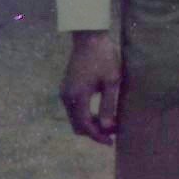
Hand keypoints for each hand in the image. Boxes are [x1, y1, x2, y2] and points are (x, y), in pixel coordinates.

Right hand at [60, 30, 120, 145]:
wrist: (89, 37)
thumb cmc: (104, 56)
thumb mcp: (111, 80)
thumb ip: (108, 105)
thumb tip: (108, 128)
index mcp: (78, 96)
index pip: (85, 126)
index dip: (98, 136)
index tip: (111, 142)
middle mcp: (67, 97)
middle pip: (78, 125)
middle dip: (94, 132)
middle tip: (113, 132)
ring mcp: (65, 92)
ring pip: (75, 118)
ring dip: (90, 123)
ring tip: (109, 122)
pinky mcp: (67, 88)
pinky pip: (74, 109)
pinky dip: (85, 114)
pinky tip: (100, 111)